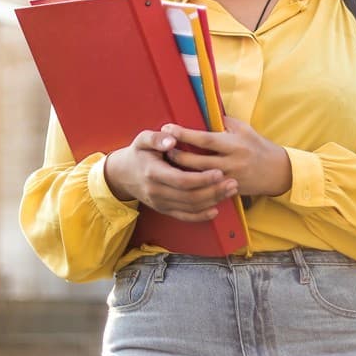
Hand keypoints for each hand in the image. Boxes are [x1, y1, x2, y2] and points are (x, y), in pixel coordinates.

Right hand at [103, 129, 238, 221]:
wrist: (123, 174)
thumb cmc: (138, 153)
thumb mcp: (142, 139)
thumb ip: (156, 138)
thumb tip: (172, 139)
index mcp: (153, 172)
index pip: (181, 180)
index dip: (202, 179)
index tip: (219, 172)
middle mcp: (156, 191)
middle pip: (189, 196)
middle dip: (213, 191)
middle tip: (233, 183)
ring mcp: (160, 203)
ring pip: (190, 207)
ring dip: (212, 201)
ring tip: (230, 191)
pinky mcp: (163, 209)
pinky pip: (184, 216)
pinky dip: (200, 216)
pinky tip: (215, 209)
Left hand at [161, 116, 291, 197]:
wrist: (276, 171)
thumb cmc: (257, 145)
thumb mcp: (244, 129)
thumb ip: (224, 122)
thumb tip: (203, 112)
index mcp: (234, 144)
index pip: (205, 139)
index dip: (185, 134)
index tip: (168, 128)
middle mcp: (231, 163)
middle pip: (198, 161)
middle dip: (178, 155)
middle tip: (162, 148)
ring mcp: (229, 179)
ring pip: (199, 178)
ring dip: (181, 171)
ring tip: (166, 163)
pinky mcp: (229, 191)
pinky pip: (207, 190)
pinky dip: (192, 184)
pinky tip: (180, 180)